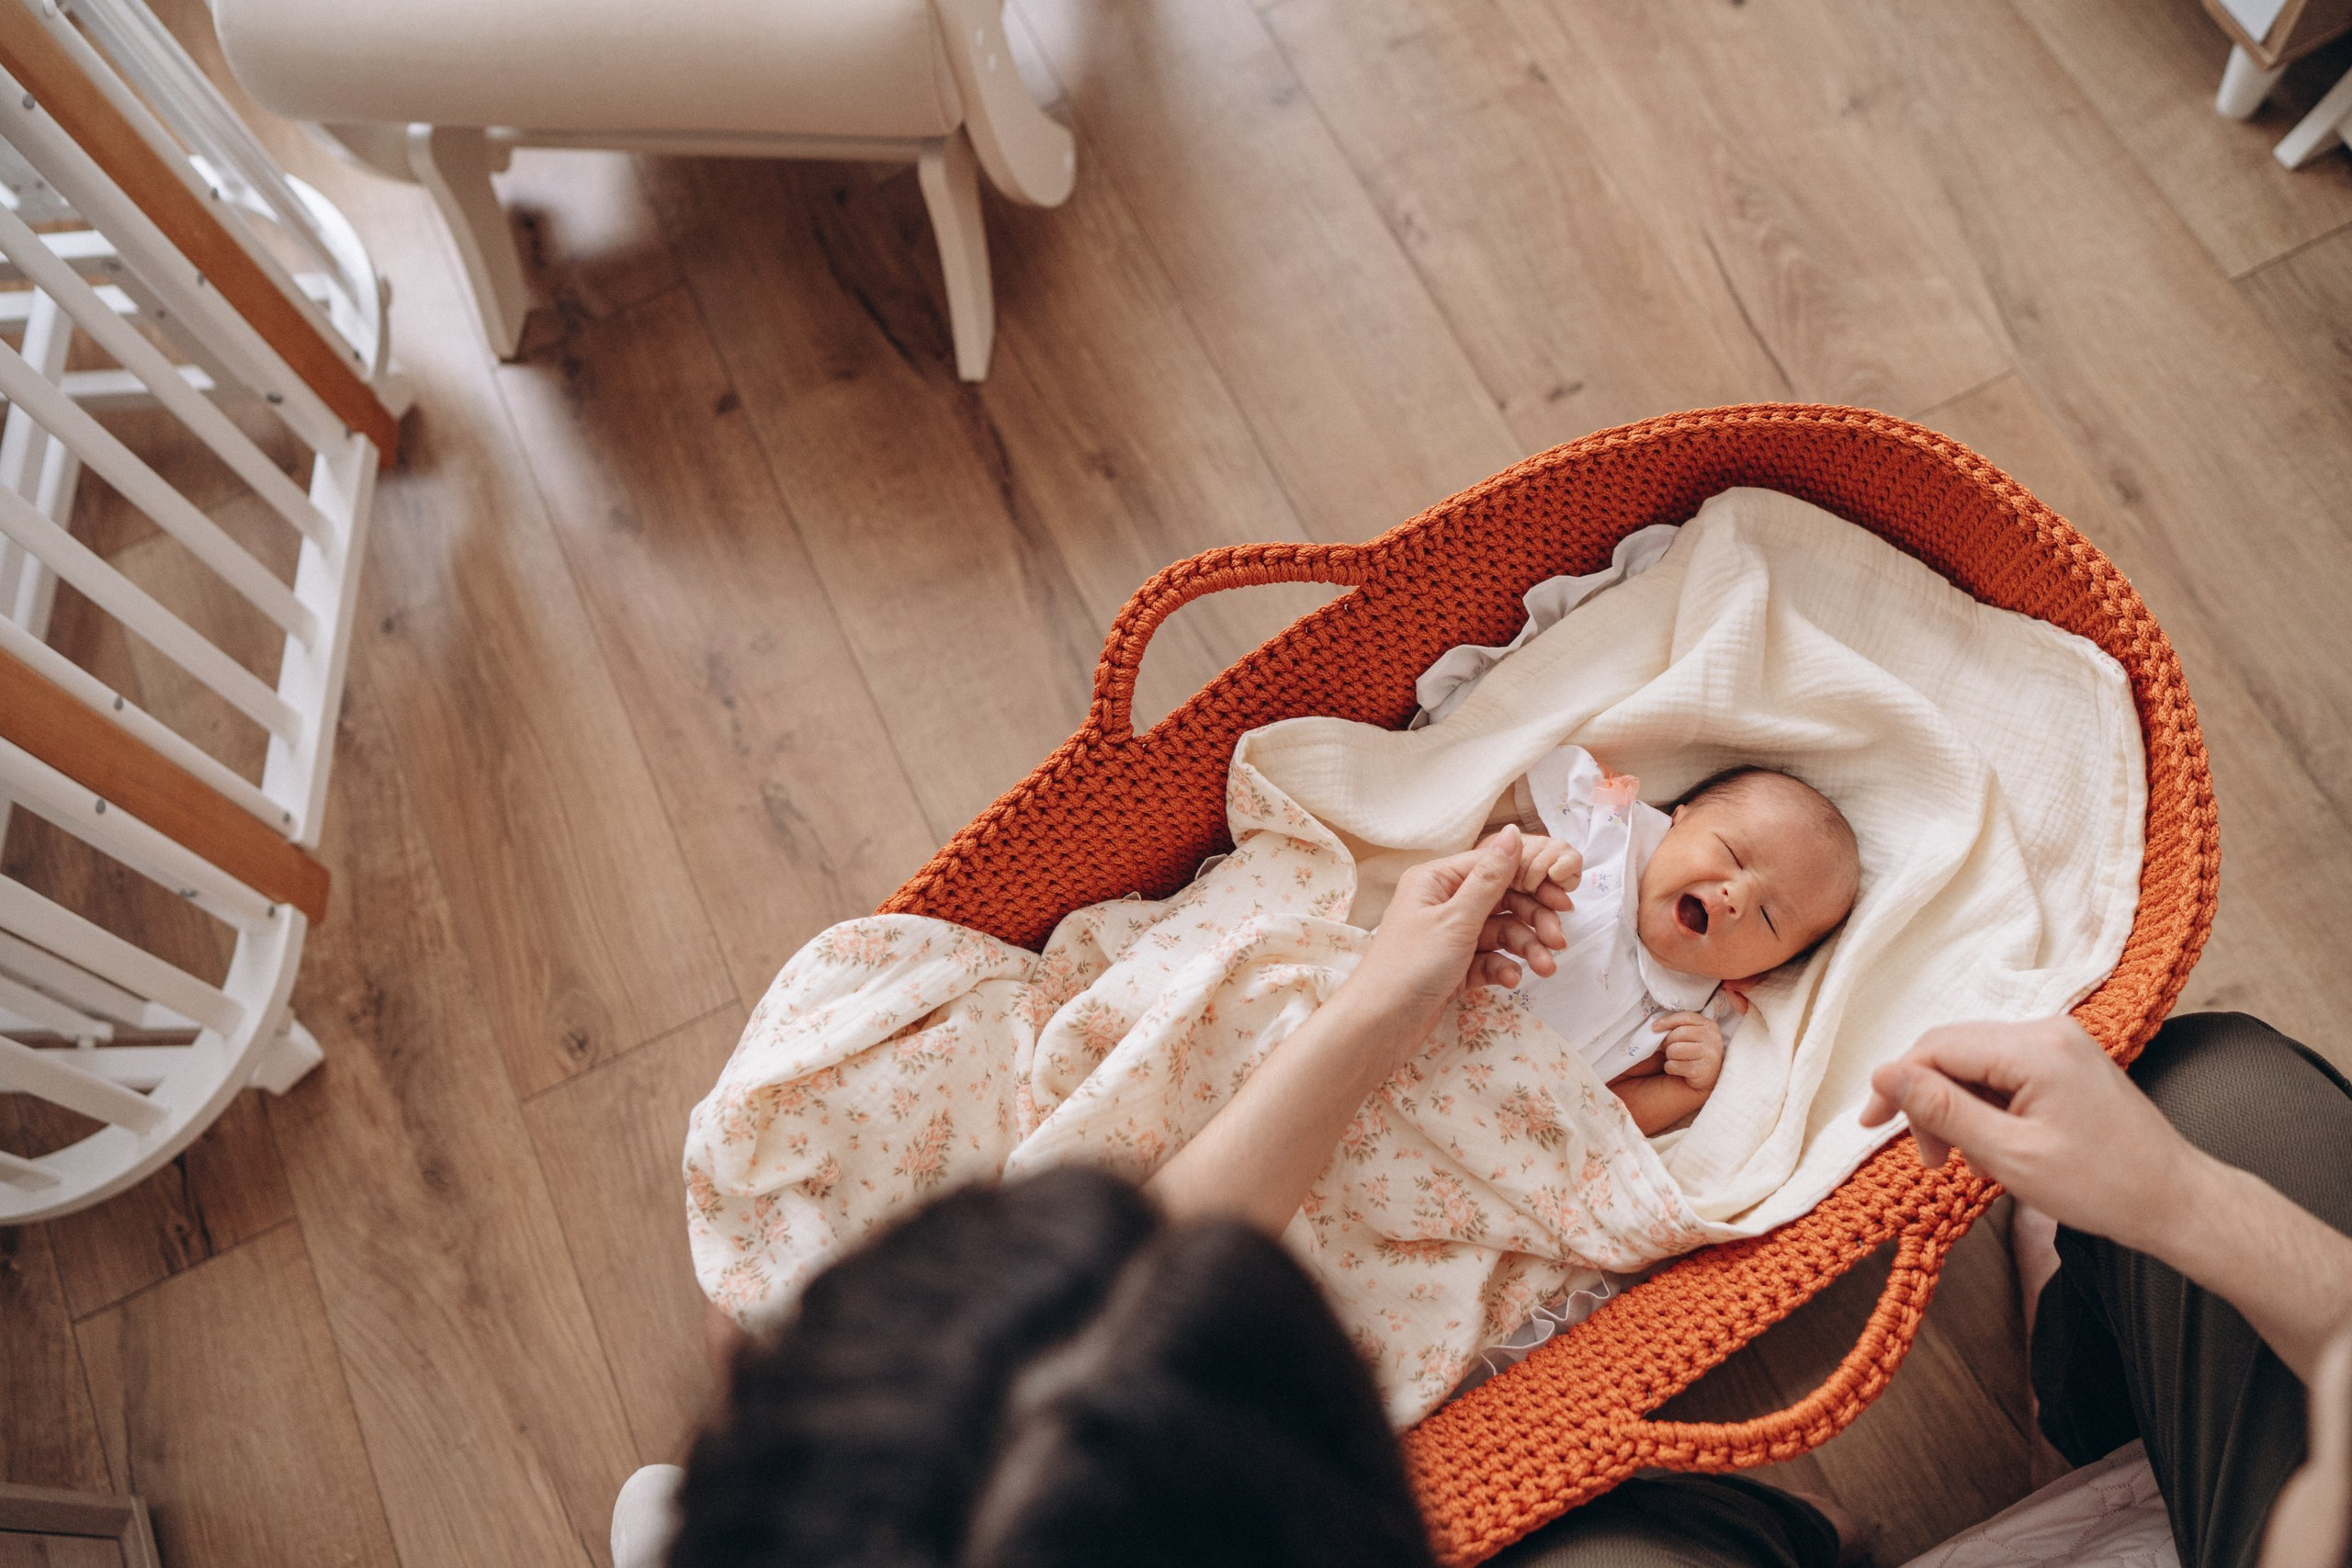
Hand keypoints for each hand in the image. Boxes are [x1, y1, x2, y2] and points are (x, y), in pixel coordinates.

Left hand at [1345, 827, 1573, 1052]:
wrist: (1380, 1026)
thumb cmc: (1411, 965)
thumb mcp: (1456, 919)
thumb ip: (1490, 878)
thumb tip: (1512, 833)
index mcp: (1436, 880)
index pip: (1493, 865)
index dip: (1531, 878)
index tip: (1563, 897)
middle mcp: (1442, 902)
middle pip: (1502, 900)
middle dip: (1533, 920)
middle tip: (1559, 940)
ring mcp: (1448, 936)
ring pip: (1500, 932)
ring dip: (1525, 948)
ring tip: (1545, 968)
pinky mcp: (1453, 967)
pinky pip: (1488, 958)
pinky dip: (1503, 967)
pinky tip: (1511, 980)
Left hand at [1653, 1011, 1723, 1090]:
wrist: (1710, 1078)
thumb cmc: (1696, 1052)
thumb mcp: (1694, 1035)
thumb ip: (1680, 1027)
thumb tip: (1656, 1026)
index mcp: (1710, 1026)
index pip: (1686, 1017)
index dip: (1668, 1021)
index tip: (1654, 1027)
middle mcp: (1713, 1039)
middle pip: (1679, 1033)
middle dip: (1667, 1041)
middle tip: (1666, 1048)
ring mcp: (1709, 1055)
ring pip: (1675, 1049)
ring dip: (1669, 1055)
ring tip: (1673, 1057)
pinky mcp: (1702, 1071)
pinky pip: (1674, 1065)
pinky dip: (1670, 1067)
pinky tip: (1676, 1069)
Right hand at [1859, 1016, 2198, 1254]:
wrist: (2176, 1201)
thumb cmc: (2102, 1186)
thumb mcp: (2009, 1154)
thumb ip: (1942, 1109)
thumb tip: (1884, 1074)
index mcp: (2036, 1048)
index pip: (1938, 1047)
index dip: (1896, 1084)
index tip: (1871, 1126)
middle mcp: (2048, 1030)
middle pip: (1954, 1051)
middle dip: (1929, 1102)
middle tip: (1929, 1160)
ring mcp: (2061, 1044)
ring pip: (1976, 1064)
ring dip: (1958, 1110)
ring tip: (1969, 1163)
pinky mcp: (2067, 1062)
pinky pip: (2004, 1073)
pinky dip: (1987, 1109)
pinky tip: (1996, 1148)